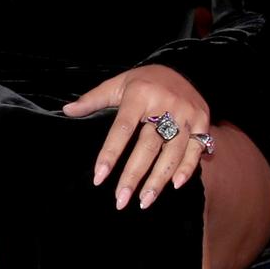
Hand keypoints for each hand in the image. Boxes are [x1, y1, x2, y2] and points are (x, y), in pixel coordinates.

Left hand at [62, 64, 210, 209]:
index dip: (110, 154)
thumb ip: (93, 99)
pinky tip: (175, 185)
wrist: (181, 67)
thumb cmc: (143, 81)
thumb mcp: (117, 84)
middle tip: (120, 200)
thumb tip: (67, 110)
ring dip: (158, 179)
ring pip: (172, 152)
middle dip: (133, 175)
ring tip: (144, 201)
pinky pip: (195, 149)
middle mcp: (164, 104)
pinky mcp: (202, 120)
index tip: (98, 177)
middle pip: (147, 146)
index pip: (122, 129)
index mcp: (139, 95)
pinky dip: (186, 168)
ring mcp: (186, 113)